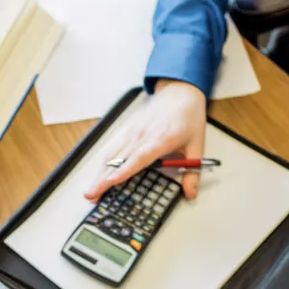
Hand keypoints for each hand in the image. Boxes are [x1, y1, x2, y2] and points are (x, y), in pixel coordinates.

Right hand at [86, 80, 207, 201]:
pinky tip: (99, 174)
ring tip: (92, 190)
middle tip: (92, 195)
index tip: (110, 182)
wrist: (180, 93)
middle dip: (102, 179)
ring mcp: (134, 131)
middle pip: (118, 160)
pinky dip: (104, 163)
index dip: (123, 171)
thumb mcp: (197, 146)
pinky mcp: (129, 130)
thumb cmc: (188, 117)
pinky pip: (114, 148)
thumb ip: (193, 173)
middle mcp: (143, 135)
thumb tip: (191, 193)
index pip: (138, 158)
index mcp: (161, 139)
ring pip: (112, 155)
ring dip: (99, 173)